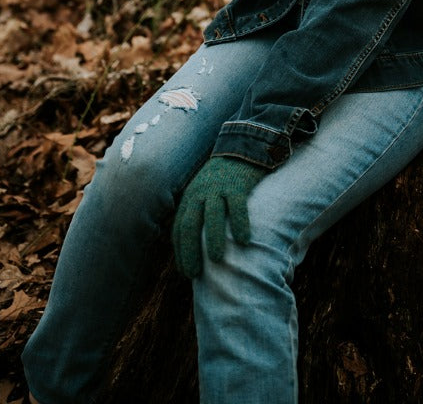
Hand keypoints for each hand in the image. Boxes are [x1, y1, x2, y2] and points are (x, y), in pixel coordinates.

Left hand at [172, 157, 265, 277]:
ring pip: (212, 215)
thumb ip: (197, 214)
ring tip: (217, 259)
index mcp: (190, 198)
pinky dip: (239, 223)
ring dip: (213, 238)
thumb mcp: (203, 193)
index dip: (181, 252)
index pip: (179, 229)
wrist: (241, 147)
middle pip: (190, 224)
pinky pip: (237, 206)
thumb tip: (196, 249)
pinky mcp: (237, 184)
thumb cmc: (222, 179)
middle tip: (194, 274)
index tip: (187, 273)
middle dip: (190, 250)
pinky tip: (243, 240)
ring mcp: (218, 188)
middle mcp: (200, 193)